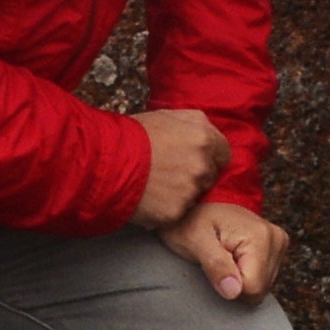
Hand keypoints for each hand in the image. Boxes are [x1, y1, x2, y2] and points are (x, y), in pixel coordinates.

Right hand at [130, 105, 225, 225]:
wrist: (106, 162)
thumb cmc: (132, 136)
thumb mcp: (166, 116)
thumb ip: (192, 124)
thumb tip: (205, 132)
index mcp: (204, 139)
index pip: (223, 154)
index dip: (209, 157)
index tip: (193, 159)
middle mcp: (202, 165)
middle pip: (209, 176)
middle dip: (195, 175)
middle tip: (169, 172)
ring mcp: (190, 191)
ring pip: (193, 196)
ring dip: (180, 193)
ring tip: (155, 185)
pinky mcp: (176, 213)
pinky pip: (177, 213)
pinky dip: (165, 209)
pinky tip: (149, 199)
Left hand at [178, 198, 287, 307]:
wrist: (193, 209)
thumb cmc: (189, 222)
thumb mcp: (194, 241)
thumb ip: (215, 265)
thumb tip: (233, 291)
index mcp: (260, 235)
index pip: (252, 288)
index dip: (228, 286)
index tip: (214, 266)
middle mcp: (276, 238)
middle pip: (259, 290)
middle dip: (234, 283)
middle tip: (217, 260)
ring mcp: (278, 243)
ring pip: (261, 288)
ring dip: (239, 280)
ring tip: (224, 257)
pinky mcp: (276, 249)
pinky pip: (262, 281)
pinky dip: (245, 276)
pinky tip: (233, 259)